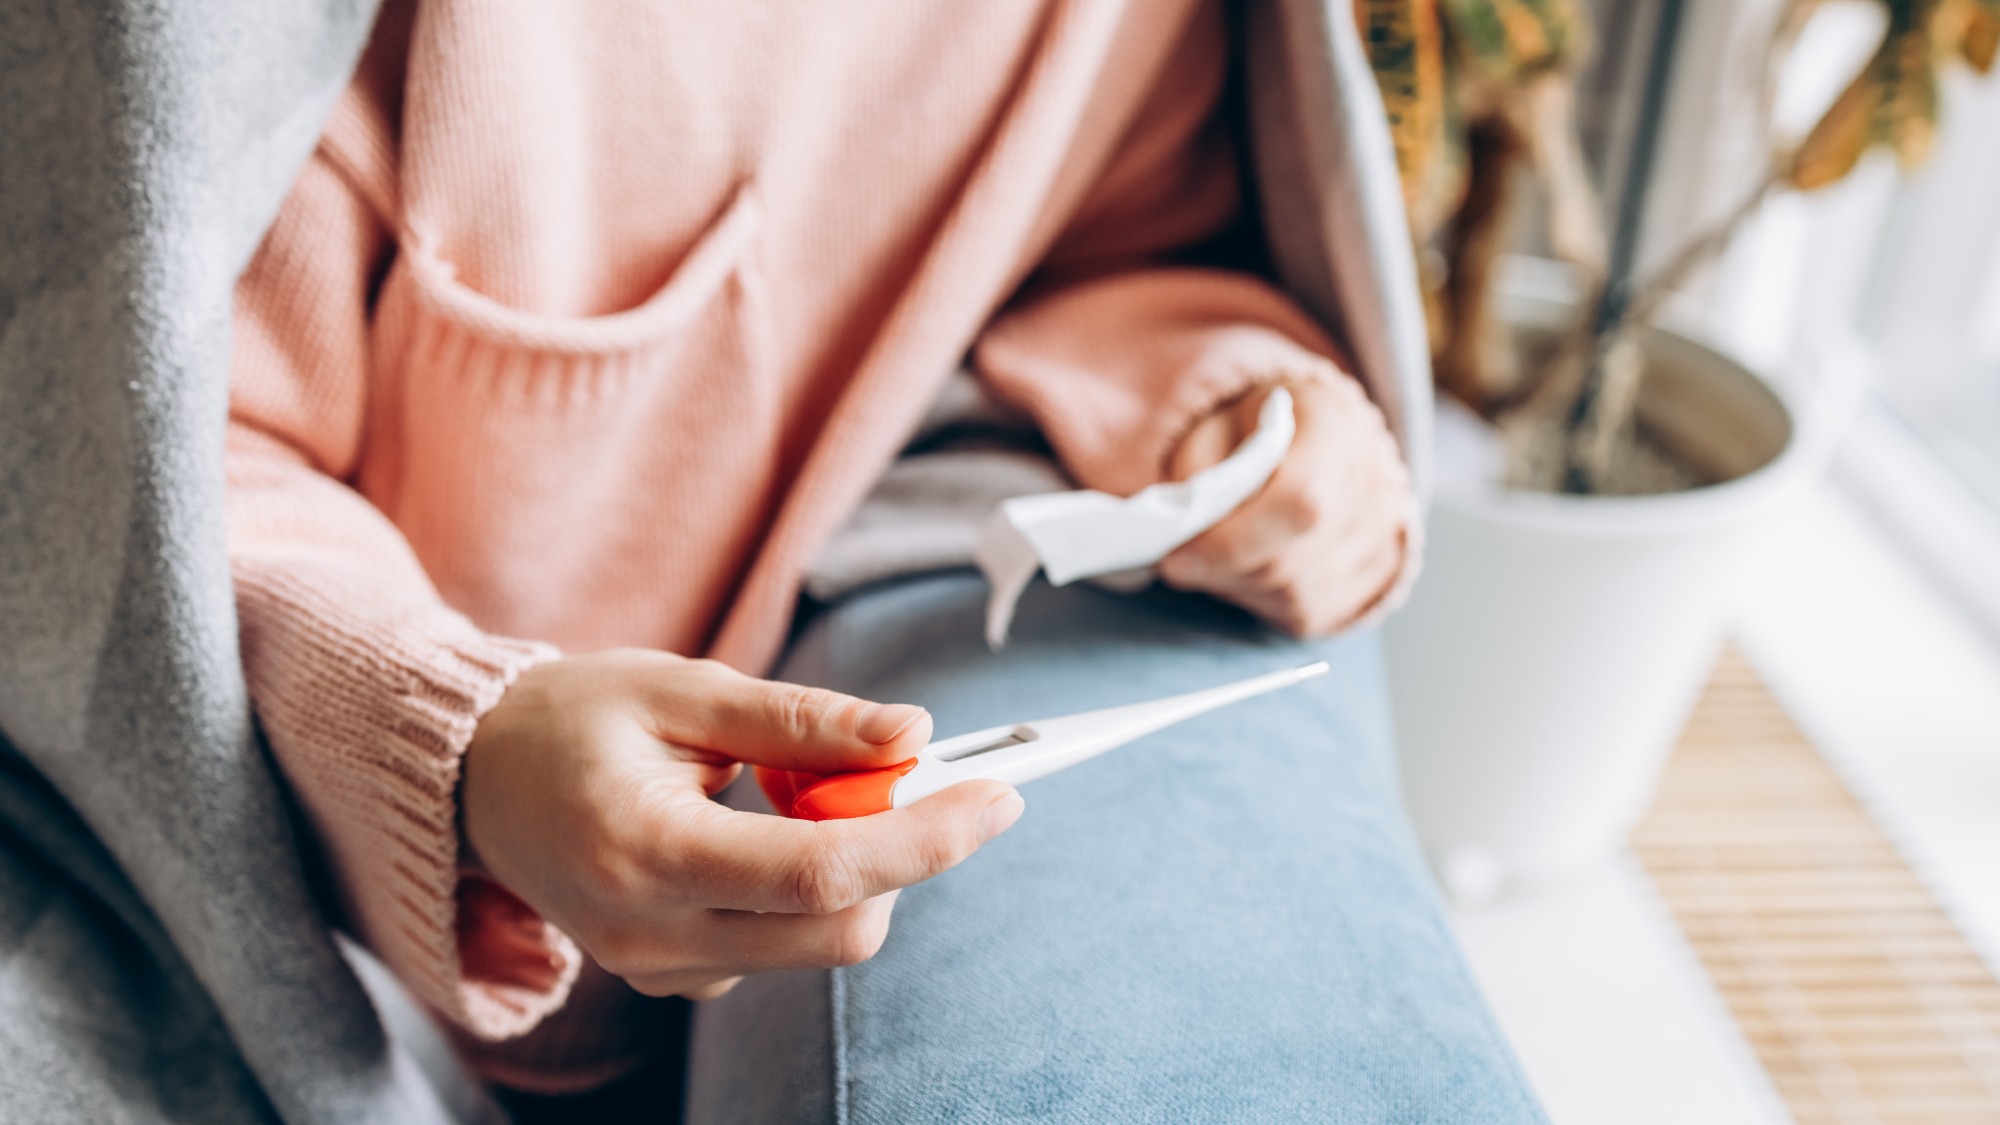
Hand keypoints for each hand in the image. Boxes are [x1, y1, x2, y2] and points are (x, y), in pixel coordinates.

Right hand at [461, 650, 1023, 1000]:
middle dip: (905, 854)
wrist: (474, 780)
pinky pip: (781, 947)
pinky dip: (810, 888)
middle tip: (906, 770)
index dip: (926, 839)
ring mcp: (659, 971)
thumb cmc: (574, 716)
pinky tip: (760, 828)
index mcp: (646, 850)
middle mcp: (651, 935)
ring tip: (794, 787)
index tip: (1000, 795)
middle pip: (839, 932)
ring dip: (855, 867)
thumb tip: (913, 732)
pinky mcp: (673, 980)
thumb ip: (800, 719)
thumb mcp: (682, 686)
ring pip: (819, 944)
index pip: (820, 872)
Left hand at [1159, 376, 1410, 636]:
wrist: (1318, 436)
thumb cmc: (1255, 427)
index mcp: (1335, 428)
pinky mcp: (1376, 577)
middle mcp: (1375, 484)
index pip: (1297, 503)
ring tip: (1217, 557)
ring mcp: (1383, 536)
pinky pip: (1306, 614)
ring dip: (1237, 587)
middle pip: (1290, 562)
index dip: (1231, 543)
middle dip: (1221, 571)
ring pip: (1294, 597)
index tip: (1175, 559)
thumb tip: (1188, 533)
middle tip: (1181, 561)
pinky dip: (1263, 602)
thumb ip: (1197, 468)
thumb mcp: (1214, 422)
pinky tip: (1249, 569)